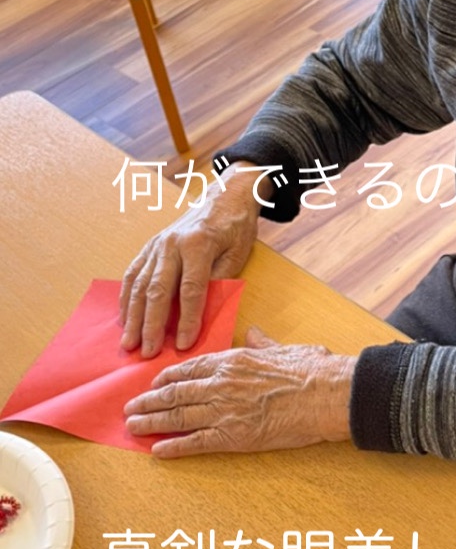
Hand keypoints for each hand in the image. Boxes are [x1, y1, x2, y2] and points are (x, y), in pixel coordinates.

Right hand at [119, 162, 261, 357]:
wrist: (224, 196)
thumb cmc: (234, 227)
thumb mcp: (237, 253)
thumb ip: (218, 280)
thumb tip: (201, 313)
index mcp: (198, 244)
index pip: (191, 290)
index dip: (186, 319)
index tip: (183, 345)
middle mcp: (172, 244)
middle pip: (158, 290)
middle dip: (152, 325)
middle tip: (147, 352)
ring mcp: (157, 245)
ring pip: (140, 285)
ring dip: (133, 317)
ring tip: (129, 343)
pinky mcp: (149, 246)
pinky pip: (133, 274)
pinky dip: (127, 299)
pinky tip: (124, 319)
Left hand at [123, 327, 355, 457]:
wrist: (326, 394)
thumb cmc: (312, 370)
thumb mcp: (284, 348)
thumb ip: (263, 343)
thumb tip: (255, 333)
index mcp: (232, 361)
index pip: (190, 367)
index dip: (167, 376)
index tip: (153, 382)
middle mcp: (221, 384)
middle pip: (175, 393)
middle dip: (148, 401)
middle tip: (129, 407)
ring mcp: (224, 410)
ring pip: (177, 416)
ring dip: (151, 422)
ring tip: (132, 426)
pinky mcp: (233, 436)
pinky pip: (195, 443)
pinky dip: (173, 447)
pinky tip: (156, 450)